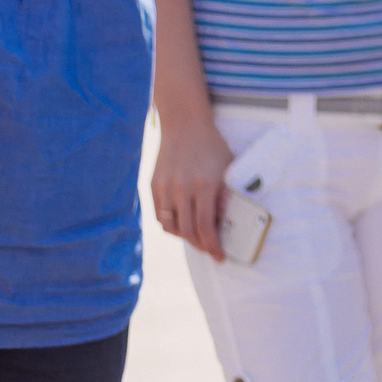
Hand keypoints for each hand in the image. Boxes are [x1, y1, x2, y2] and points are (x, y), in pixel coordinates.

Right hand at [150, 115, 234, 261]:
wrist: (185, 125)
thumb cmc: (212, 147)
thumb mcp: (228, 169)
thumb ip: (226, 195)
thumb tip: (227, 224)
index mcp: (206, 184)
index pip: (206, 227)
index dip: (212, 246)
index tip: (220, 256)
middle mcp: (183, 188)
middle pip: (188, 231)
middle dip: (201, 246)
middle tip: (210, 250)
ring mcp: (165, 188)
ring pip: (171, 227)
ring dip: (185, 237)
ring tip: (197, 237)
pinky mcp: (153, 186)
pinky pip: (159, 215)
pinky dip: (171, 225)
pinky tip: (182, 224)